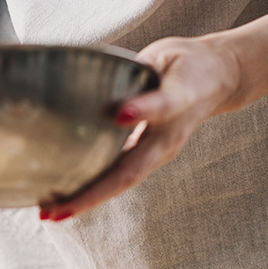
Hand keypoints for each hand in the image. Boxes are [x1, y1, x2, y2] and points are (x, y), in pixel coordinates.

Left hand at [38, 35, 241, 220]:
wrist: (218, 79)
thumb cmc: (186, 64)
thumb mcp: (164, 57)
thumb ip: (138, 71)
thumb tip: (108, 94)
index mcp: (179, 100)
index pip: (163, 106)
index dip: (142, 109)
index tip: (119, 115)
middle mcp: (169, 137)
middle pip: (130, 170)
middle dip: (91, 192)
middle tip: (54, 209)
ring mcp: (159, 153)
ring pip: (121, 181)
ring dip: (85, 199)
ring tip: (49, 212)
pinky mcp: (149, 157)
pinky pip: (119, 177)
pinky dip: (90, 190)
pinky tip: (61, 199)